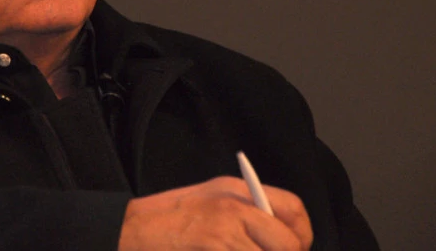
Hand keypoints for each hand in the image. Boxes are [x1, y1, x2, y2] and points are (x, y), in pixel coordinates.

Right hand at [118, 176, 312, 249]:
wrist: (134, 230)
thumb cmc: (171, 220)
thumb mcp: (211, 201)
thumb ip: (246, 214)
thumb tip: (283, 238)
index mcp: (236, 191)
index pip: (294, 209)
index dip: (301, 235)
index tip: (296, 248)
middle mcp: (235, 207)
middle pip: (289, 244)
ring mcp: (224, 230)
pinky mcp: (215, 246)